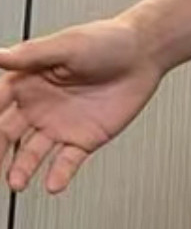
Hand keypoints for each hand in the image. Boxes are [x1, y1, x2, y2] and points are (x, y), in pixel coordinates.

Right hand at [0, 17, 164, 193]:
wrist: (140, 59)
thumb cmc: (104, 43)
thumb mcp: (64, 46)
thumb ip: (31, 56)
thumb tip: (0, 56)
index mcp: (30, 79)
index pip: (0, 101)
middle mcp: (41, 104)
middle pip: (11, 131)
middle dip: (0, 147)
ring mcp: (61, 125)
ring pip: (35, 151)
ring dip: (24, 167)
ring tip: (15, 183)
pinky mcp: (84, 139)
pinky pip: (69, 161)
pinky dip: (60, 174)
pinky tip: (52, 185)